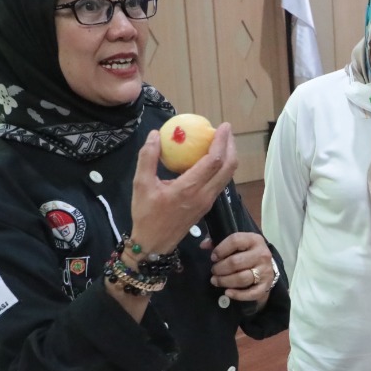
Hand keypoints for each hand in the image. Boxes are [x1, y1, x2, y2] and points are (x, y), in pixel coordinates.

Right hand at [129, 124, 237, 253]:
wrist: (153, 244)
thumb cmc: (146, 215)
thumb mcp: (140, 184)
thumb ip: (148, 158)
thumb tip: (155, 134)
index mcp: (189, 189)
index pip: (214, 161)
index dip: (222, 142)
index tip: (223, 126)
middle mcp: (204, 195)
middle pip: (229, 167)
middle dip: (230, 146)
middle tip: (225, 131)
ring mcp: (208, 201)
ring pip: (227, 176)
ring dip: (228, 157)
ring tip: (220, 141)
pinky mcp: (207, 205)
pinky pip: (220, 182)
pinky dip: (221, 167)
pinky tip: (211, 159)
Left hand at [208, 231, 274, 305]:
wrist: (266, 266)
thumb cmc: (246, 252)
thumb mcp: (236, 243)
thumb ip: (218, 241)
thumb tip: (203, 245)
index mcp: (254, 240)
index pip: (235, 241)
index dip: (220, 249)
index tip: (213, 257)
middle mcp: (262, 254)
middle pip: (236, 262)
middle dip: (220, 268)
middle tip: (213, 271)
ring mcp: (265, 271)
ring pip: (242, 278)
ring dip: (225, 281)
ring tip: (216, 281)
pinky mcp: (266, 285)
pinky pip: (251, 293)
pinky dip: (238, 295)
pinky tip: (227, 293)